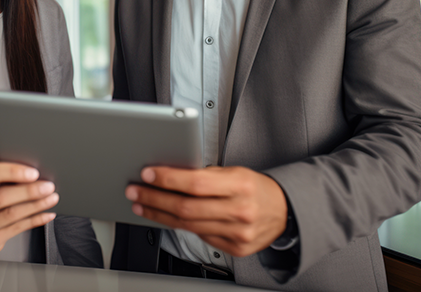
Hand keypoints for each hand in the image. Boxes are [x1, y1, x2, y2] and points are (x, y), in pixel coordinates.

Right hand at [0, 162, 58, 258]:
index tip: (31, 172)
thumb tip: (30, 172)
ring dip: (36, 205)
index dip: (9, 171)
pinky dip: (36, 220)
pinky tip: (47, 213)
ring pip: (12, 214)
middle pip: (0, 197)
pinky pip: (18, 229)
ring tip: (52, 197)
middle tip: (47, 186)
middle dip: (28, 190)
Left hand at [125, 166, 287, 257]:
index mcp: (240, 185)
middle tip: (135, 191)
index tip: (149, 174)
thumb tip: (171, 174)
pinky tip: (166, 217)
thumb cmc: (256, 187)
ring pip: (189, 226)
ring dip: (159, 214)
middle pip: (187, 208)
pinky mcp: (235, 248)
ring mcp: (238, 233)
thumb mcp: (235, 172)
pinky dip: (181, 226)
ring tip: (142, 204)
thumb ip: (207, 175)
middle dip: (155, 198)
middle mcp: (240, 211)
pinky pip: (200, 237)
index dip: (168, 179)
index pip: (196, 183)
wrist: (285, 211)